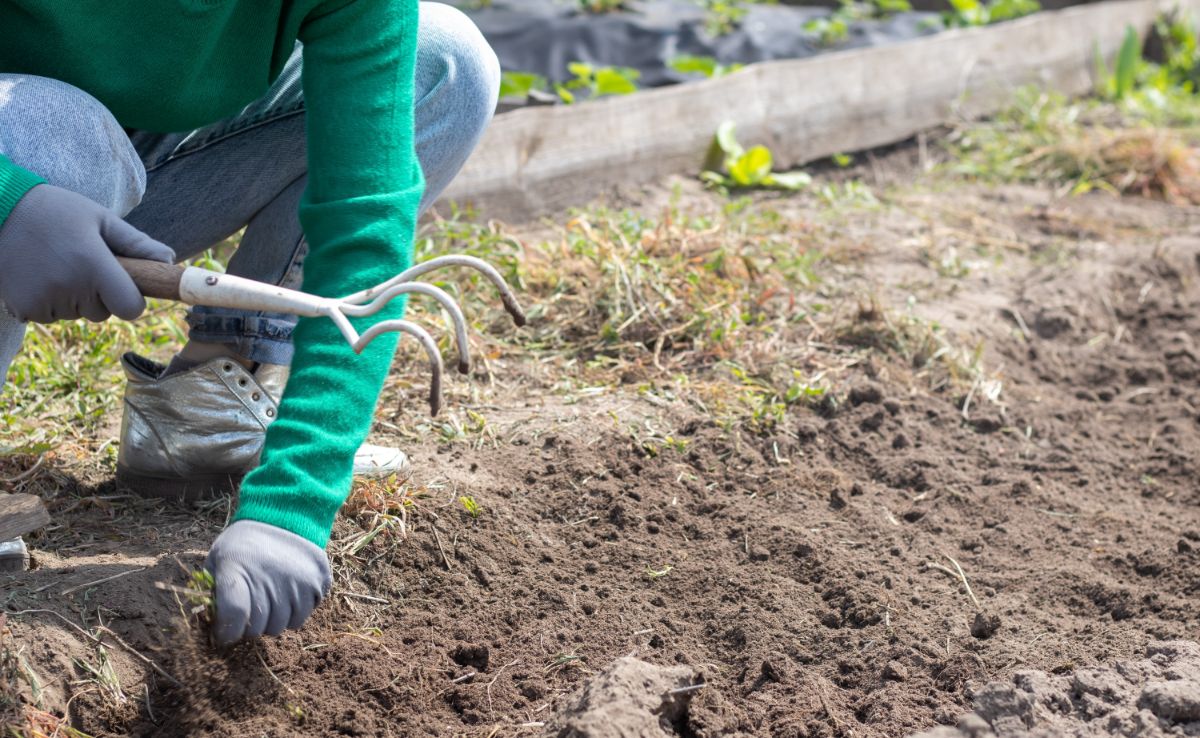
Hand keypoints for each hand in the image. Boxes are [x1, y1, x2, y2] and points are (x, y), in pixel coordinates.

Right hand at [0, 183, 173, 322]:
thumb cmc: (55, 211)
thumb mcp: (100, 218)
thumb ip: (137, 242)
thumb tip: (170, 260)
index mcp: (94, 266)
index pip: (130, 309)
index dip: (131, 299)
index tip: (122, 284)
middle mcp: (70, 288)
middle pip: (103, 313)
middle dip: (99, 294)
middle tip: (79, 262)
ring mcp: (43, 301)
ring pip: (76, 315)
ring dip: (72, 298)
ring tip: (54, 264)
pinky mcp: (23, 308)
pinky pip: (50, 316)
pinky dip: (48, 302)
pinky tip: (37, 274)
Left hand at [204, 520, 331, 646]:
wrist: (284, 516)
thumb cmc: (244, 543)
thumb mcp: (218, 558)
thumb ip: (211, 590)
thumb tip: (209, 624)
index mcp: (237, 571)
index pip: (233, 617)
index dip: (226, 632)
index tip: (224, 633)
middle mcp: (269, 579)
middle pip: (257, 628)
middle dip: (249, 625)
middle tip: (250, 608)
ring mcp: (297, 583)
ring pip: (280, 627)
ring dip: (272, 620)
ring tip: (269, 598)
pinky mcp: (318, 584)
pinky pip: (300, 618)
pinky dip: (292, 613)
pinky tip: (286, 595)